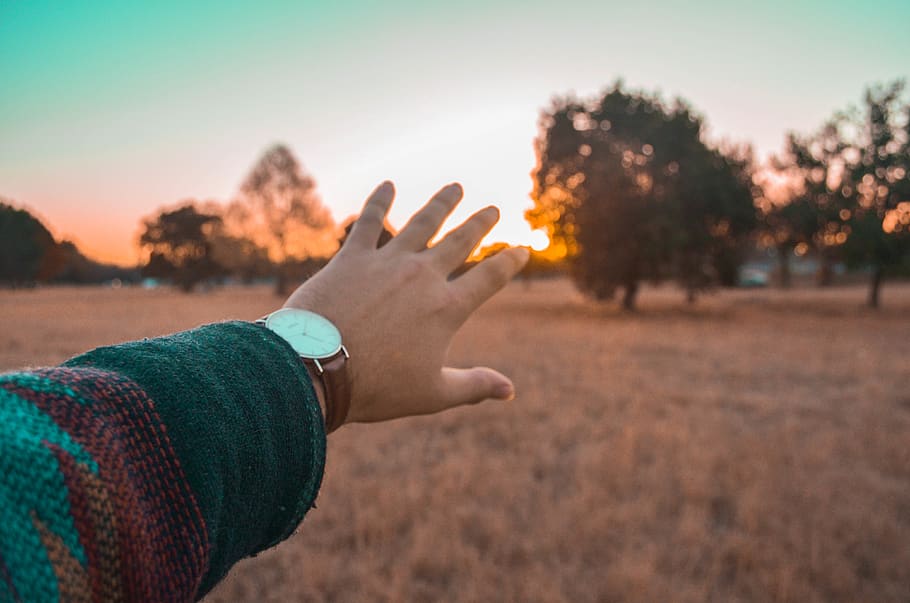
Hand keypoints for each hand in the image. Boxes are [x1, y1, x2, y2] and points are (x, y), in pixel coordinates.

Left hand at [283, 181, 528, 425]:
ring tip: (456, 188)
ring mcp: (387, 262)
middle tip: (493, 209)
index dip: (510, 262)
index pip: (489, 278)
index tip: (523, 249)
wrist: (317, 369)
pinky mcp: (352, 257)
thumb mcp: (432, 394)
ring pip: (422, 223)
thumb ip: (474, 386)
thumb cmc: (377, 387)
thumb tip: (510, 390)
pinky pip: (368, 221)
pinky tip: (387, 185)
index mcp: (447, 308)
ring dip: (442, 203)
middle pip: (460, 241)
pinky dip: (378, 201)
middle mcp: (423, 276)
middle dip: (480, 223)